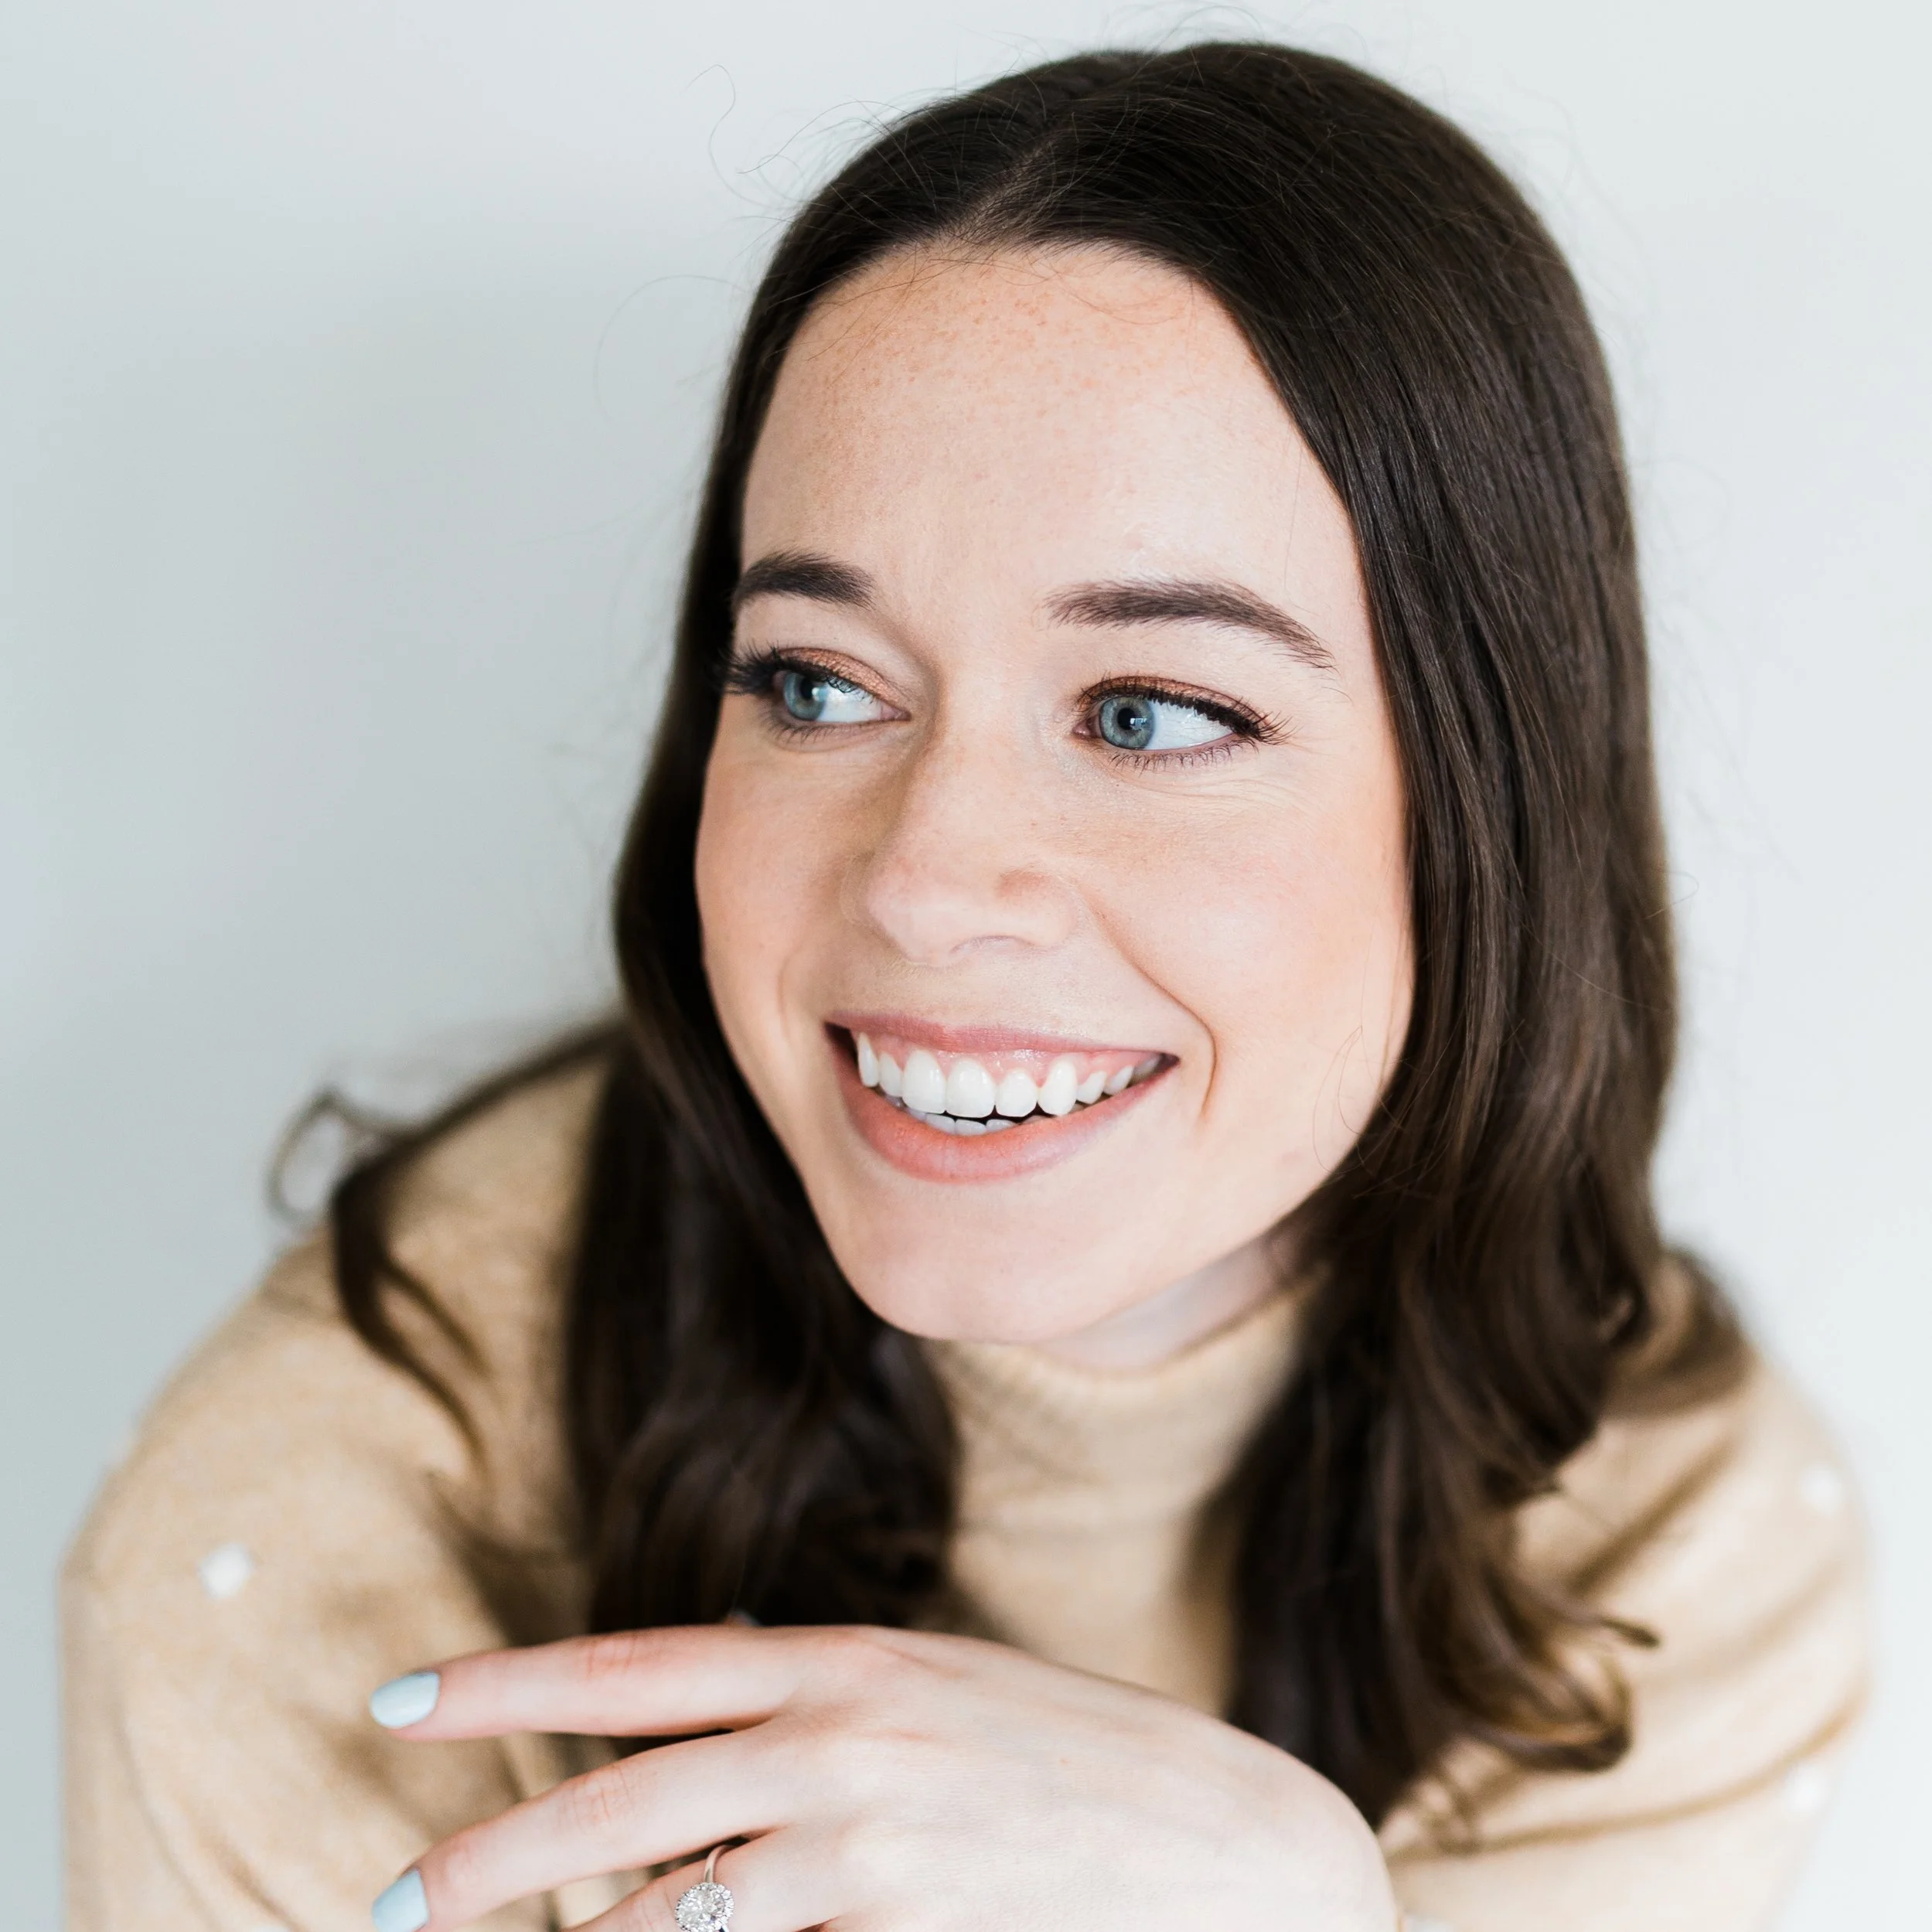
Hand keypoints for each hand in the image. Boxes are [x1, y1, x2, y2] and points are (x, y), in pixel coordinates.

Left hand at [370, 1623, 1395, 1931]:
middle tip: (395, 1899)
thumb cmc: (1078, 1756)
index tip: (404, 1704)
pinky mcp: (904, 1918)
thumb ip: (820, 1696)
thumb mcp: (938, 1686)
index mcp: (845, 1653)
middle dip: (492, 1850)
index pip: (637, 1662)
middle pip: (622, 1789)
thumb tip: (694, 1719)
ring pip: (665, 1898)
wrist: (1229, 1836)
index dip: (508, 1683)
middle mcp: (842, 1729)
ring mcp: (871, 1833)